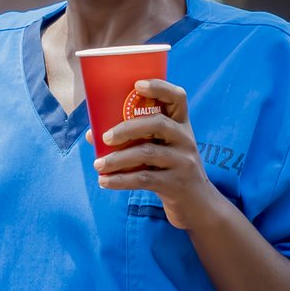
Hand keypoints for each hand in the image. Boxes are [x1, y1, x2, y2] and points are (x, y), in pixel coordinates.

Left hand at [93, 79, 219, 229]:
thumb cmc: (170, 170)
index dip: (159, 87)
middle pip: (157, 123)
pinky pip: (144, 179)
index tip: (137, 85)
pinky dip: (120, 180)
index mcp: (181, 124)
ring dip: (117, 159)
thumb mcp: (160, 150)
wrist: (198, 205)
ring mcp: (183, 162)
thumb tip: (91, 134)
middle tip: (105, 137)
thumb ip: (132, 139)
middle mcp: (185, 139)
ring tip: (98, 164)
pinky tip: (104, 182)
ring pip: (147, 153)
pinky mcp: (176, 184)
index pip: (178, 97)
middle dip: (127, 128)